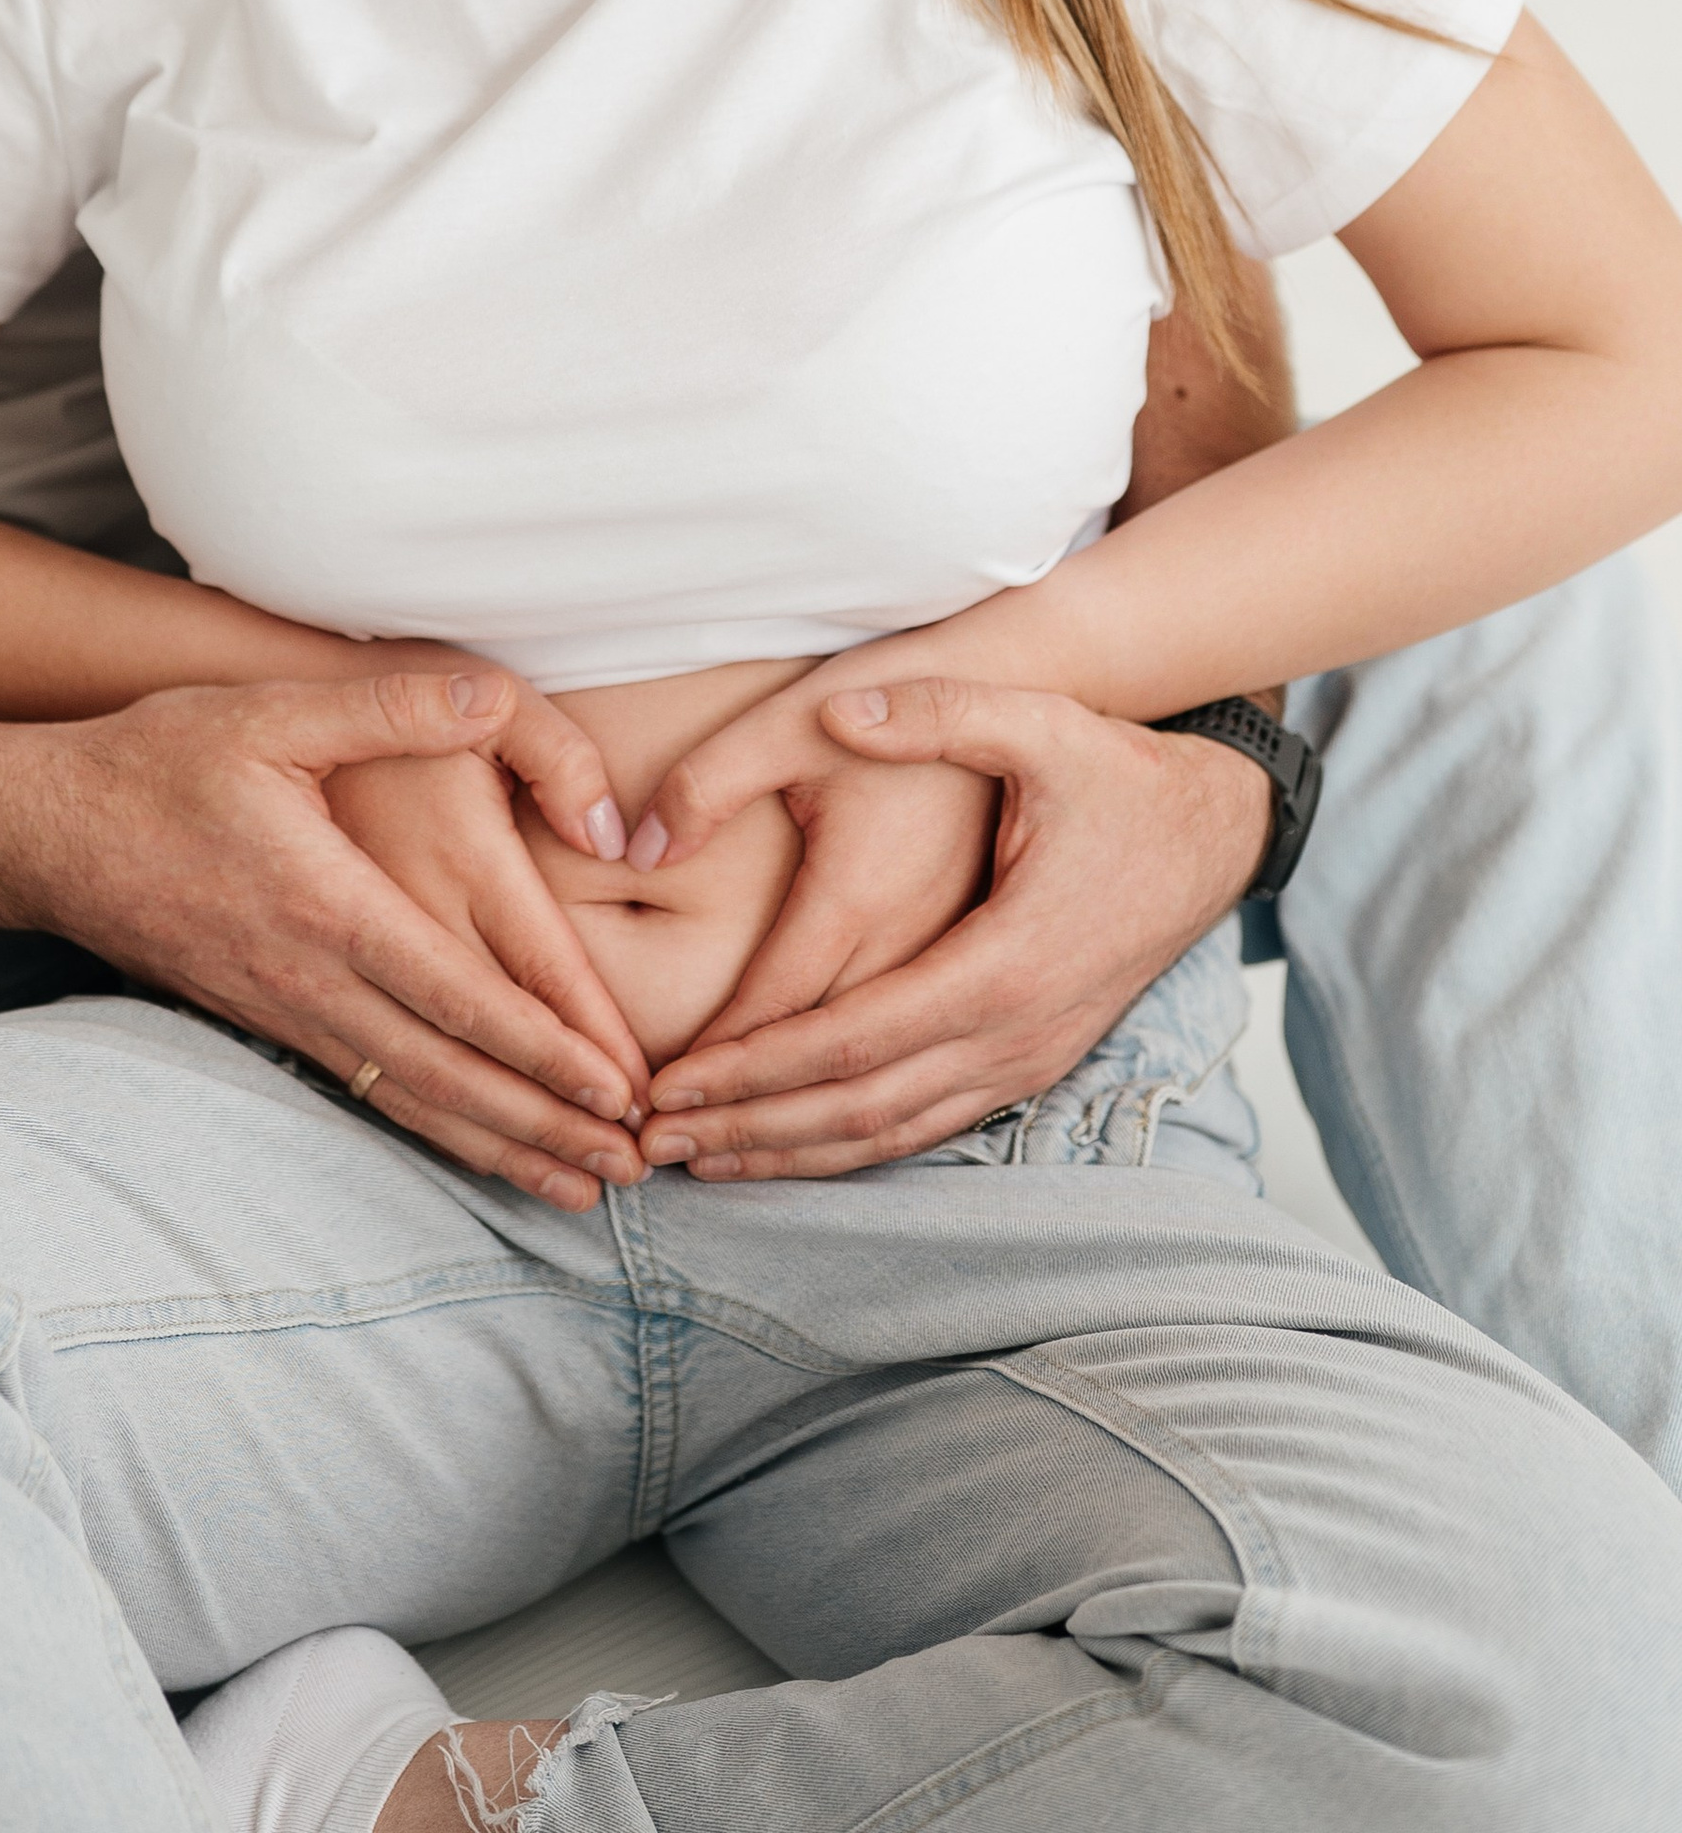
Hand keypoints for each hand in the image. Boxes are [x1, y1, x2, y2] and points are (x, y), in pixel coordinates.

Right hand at [0, 669, 650, 1208]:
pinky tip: (478, 1147)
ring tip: (579, 1189)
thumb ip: (390, 704)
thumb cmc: (157, 763)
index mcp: (328, 905)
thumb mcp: (271, 711)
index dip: (544, 1050)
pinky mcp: (268, 1021)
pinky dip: (436, 1130)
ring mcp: (286, 1010)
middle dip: (546, 1125)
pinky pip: (369, 1092)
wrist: (43, 831)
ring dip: (500, 1146)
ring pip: (410, 1100)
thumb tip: (491, 696)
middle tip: (635, 1167)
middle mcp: (311, 977)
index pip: (457, 996)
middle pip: (447, 1073)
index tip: (616, 1090)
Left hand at [638, 677, 1271, 1177]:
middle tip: (654, 1141)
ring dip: (793, 1152)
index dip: (754, 1068)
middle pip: (859, 1108)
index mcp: (1003, 960)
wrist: (1215, 829)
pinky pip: (929, 1126)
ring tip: (701, 1159)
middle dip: (751, 1129)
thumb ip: (937, 713)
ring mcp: (1028, 1058)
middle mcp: (1016, 1031)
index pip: (850, 1039)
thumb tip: (844, 710)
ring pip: (893, 1134)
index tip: (671, 1081)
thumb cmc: (1119, 773)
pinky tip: (792, 1148)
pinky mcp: (1032, 1064)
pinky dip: (852, 1148)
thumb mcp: (1039, 724)